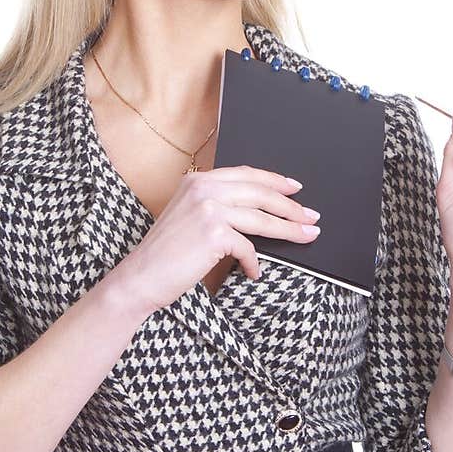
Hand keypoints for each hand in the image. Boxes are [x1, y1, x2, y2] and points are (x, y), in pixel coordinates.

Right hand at [118, 166, 322, 314]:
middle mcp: (203, 188)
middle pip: (260, 193)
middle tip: (311, 216)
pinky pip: (247, 247)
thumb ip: (216, 205)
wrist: (141, 277)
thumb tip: (259, 210)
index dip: (274, 180)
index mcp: (198, 180)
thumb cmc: (165, 254)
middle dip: (291, 206)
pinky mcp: (214, 233)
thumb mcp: (189, 217)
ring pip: (262, 218)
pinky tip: (255, 273)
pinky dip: (254, 263)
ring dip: (289, 229)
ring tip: (306, 237)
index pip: (246, 174)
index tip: (295, 188)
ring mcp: (208, 208)